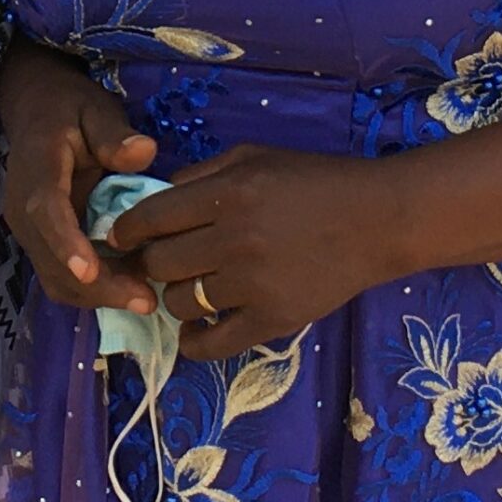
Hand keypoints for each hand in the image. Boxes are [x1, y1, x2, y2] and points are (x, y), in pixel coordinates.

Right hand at [0, 39, 158, 313]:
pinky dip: (93, 289)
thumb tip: (144, 152)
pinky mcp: (40, 243)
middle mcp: (22, 209)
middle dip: (96, 287)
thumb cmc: (69, 108)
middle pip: (51, 260)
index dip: (66, 243)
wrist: (35, 110)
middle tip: (146, 300)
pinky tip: (129, 287)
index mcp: (37, 170)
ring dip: (96, 295)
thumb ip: (115, 133)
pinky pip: (61, 276)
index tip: (90, 270)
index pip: (45, 211)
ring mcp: (28, 231)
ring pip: (55, 278)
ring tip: (143, 298)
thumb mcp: (96, 109)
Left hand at [102, 146, 391, 360]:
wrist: (378, 220)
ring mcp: (253, 284)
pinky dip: (194, 342)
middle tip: (161, 262)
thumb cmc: (315, 180)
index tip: (123, 236)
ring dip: (176, 296)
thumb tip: (154, 199)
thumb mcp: (254, 157)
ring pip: (180, 302)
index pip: (151, 218)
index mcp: (228, 193)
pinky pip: (214, 344)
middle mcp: (235, 239)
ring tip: (189, 288)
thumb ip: (201, 174)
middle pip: (160, 263)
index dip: (126, 230)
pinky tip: (194, 330)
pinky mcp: (273, 319)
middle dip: (151, 262)